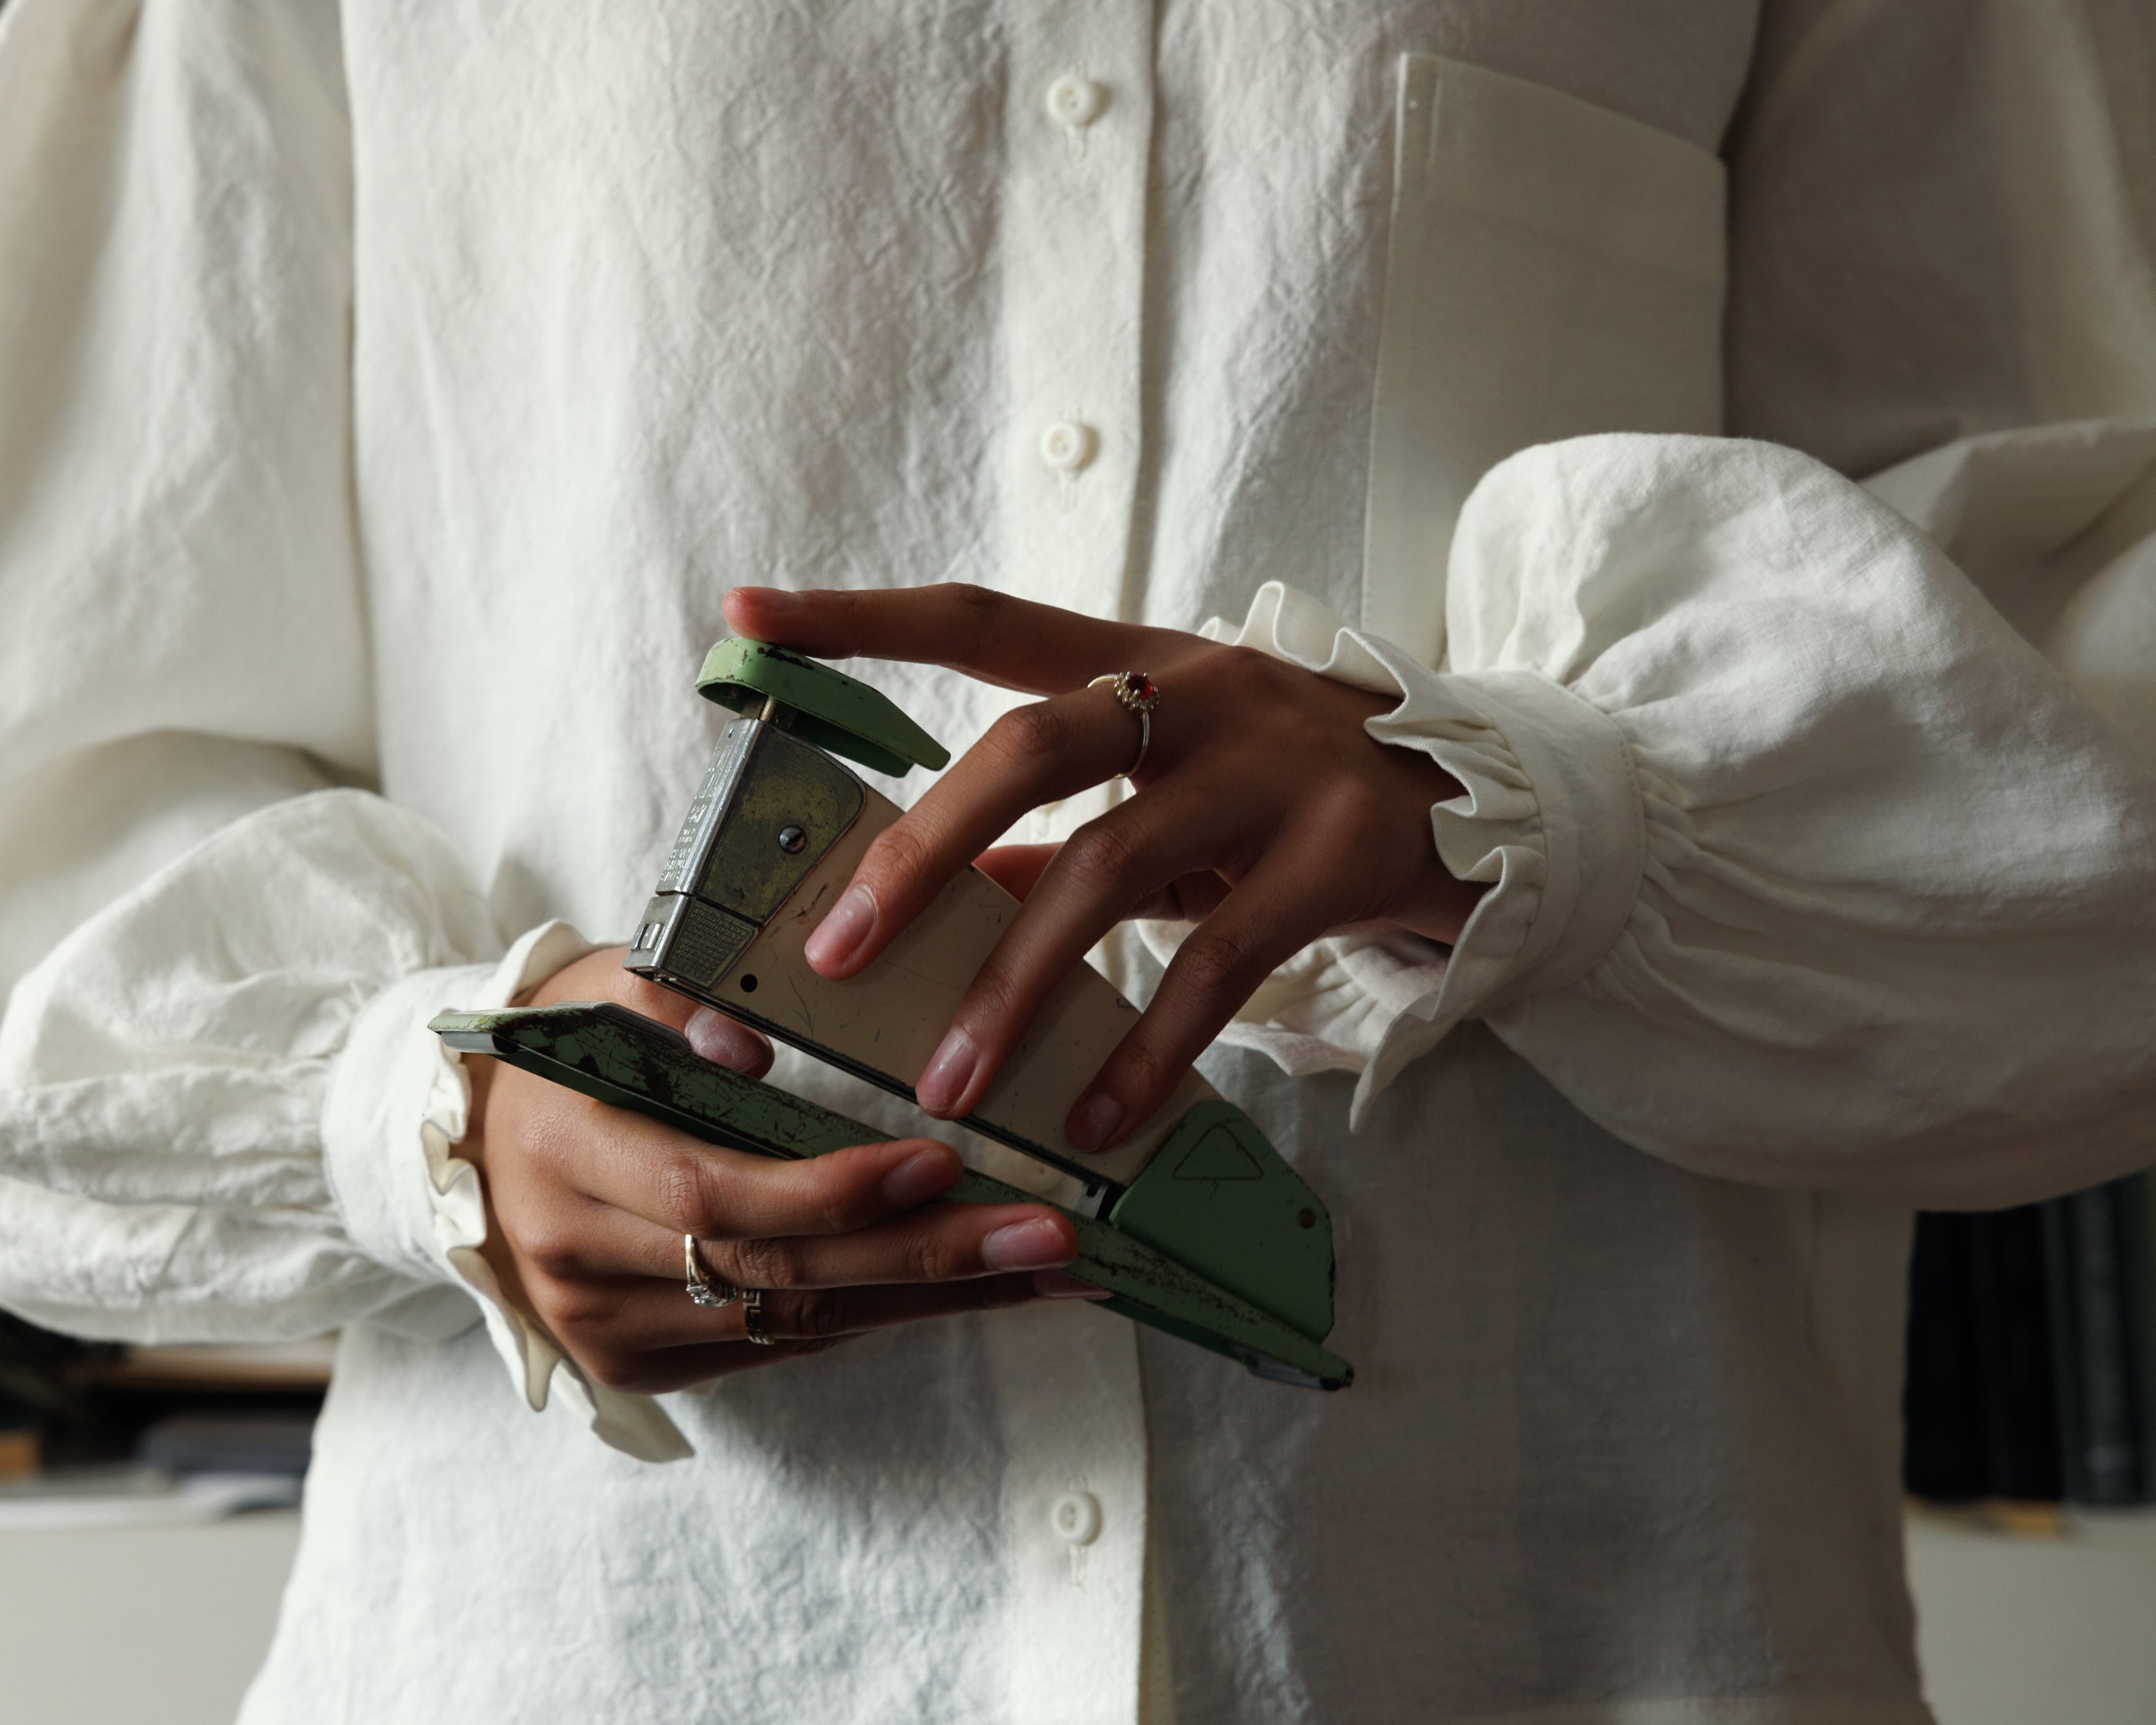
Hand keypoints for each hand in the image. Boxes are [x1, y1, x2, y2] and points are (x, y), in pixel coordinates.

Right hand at [459, 946, 1101, 1393]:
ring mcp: (609, 1327)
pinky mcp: (642, 1363)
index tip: (939, 1163)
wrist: (474, 1139)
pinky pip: (780, 1341)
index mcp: (567, 1153)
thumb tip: (746, 1033)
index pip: (713, 1193)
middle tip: (1049, 1238)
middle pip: (774, 1272)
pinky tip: (974, 1285)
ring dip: (933, 1296)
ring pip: (792, 1321)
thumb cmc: (568, 1041)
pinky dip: (882, 1310)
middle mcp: (581, 1260)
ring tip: (1049, 1269)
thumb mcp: (603, 985)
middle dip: (925, 1257)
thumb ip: (670, 996)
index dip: (829, 1188)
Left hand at [721, 583, 1481, 1155]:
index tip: (748, 610)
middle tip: (837, 951)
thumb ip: (1059, 831)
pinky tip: (1095, 1112)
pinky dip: (1146, 1044)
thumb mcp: (1166, 791)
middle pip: (1036, 746)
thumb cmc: (1281, 791)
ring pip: (1115, 868)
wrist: (1475, 798)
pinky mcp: (1336, 857)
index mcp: (1139, 663)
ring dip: (1016, 985)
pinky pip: (1219, 964)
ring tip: (948, 1083)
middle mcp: (1199, 696)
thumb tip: (937, 895)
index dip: (864, 615)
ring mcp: (1273, 772)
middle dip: (925, 849)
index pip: (983, 618)